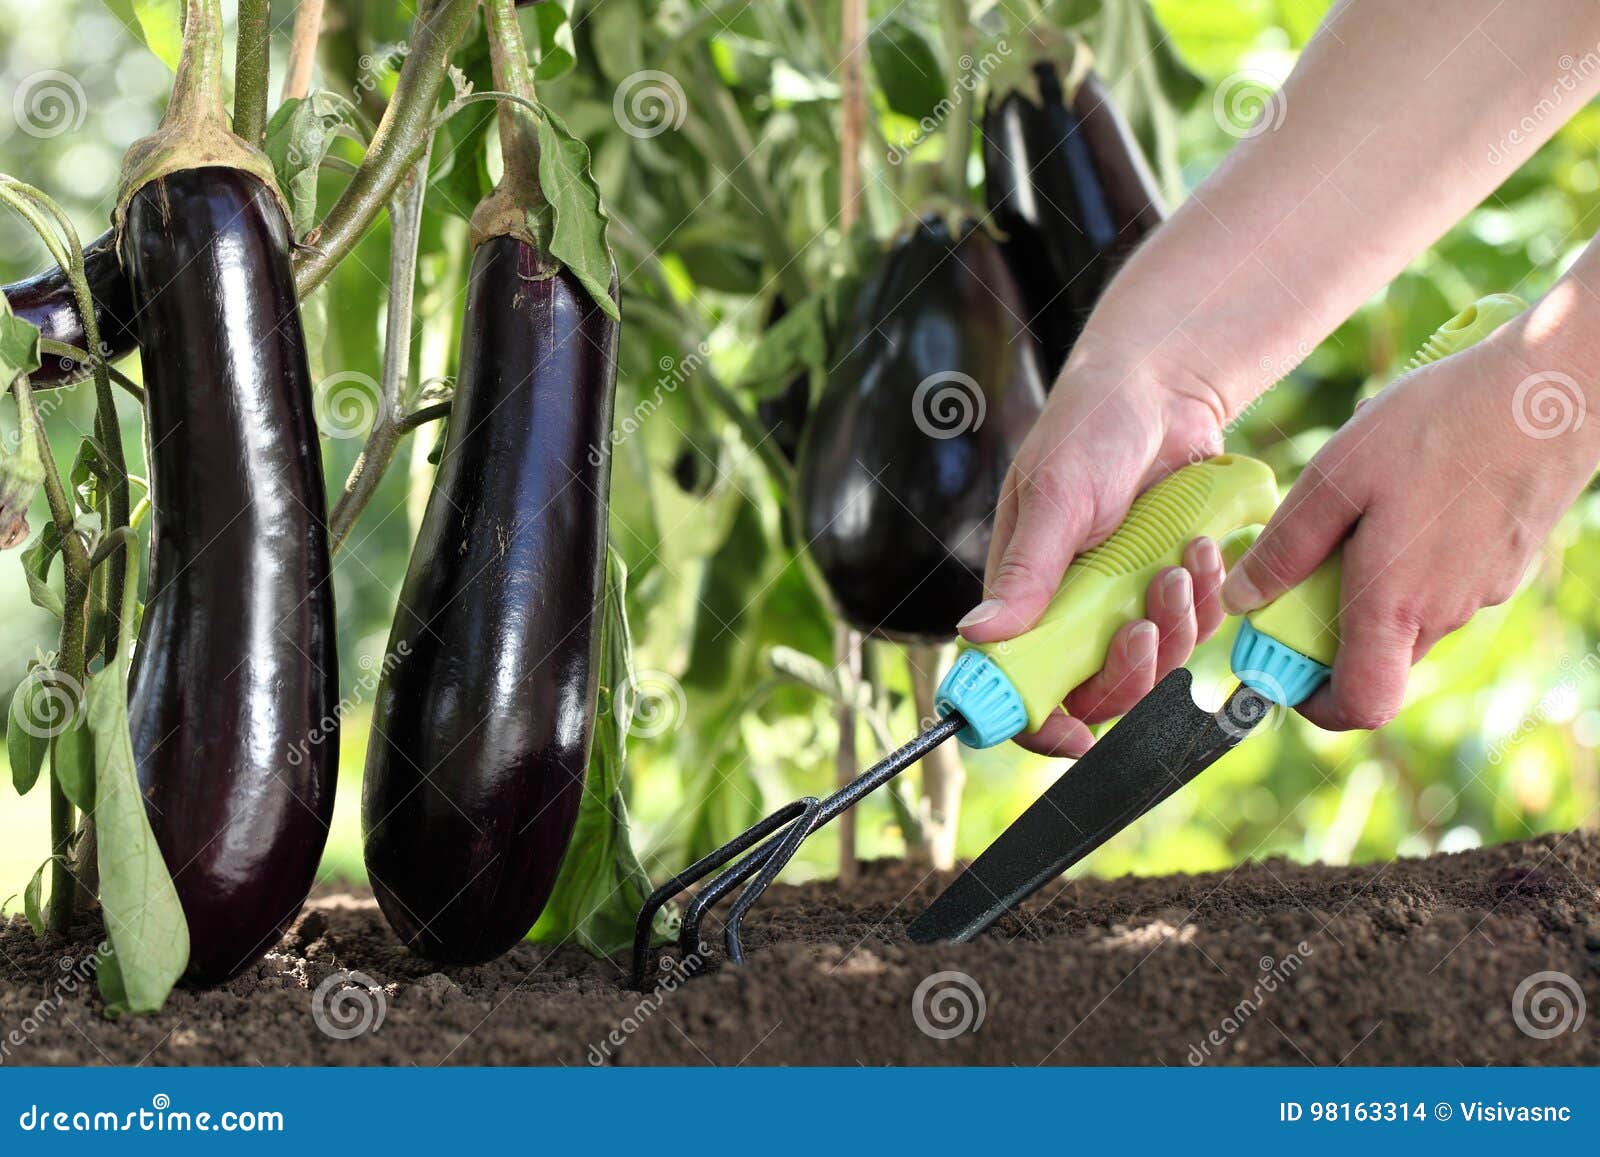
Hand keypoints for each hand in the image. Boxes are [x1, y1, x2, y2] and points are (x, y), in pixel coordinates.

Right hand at [959, 350, 1232, 755]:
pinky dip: (1208, 599)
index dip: (1043, 725)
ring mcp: (1124, 603)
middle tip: (1146, 620)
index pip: (1021, 687)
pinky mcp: (1172, 589)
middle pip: (1099, 693)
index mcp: (1025, 598)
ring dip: (1177, 626)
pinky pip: (1198, 629)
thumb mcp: (1056, 498)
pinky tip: (1205, 550)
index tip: (1078, 735)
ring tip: (1183, 563)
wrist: (1163, 389)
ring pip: (1156, 668)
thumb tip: (977, 636)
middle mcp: (1072, 612)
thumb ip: (1025, 571)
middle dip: (1132, 669)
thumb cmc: (1092, 429)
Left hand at [1221, 335, 1598, 729]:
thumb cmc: (1440, 424)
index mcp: (1396, 603)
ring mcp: (1483, 591)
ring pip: (1408, 616)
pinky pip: (1442, 582)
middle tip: (1305, 563)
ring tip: (1361, 509)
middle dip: (1329, 628)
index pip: (1360, 706)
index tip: (1281, 666)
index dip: (1313, 703)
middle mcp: (1445, 612)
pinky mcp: (1504, 564)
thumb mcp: (1336, 476)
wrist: (1551, 392)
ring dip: (1370, 585)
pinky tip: (1408, 495)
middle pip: (1375, 657)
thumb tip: (1242, 600)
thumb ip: (1286, 547)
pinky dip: (1411, 560)